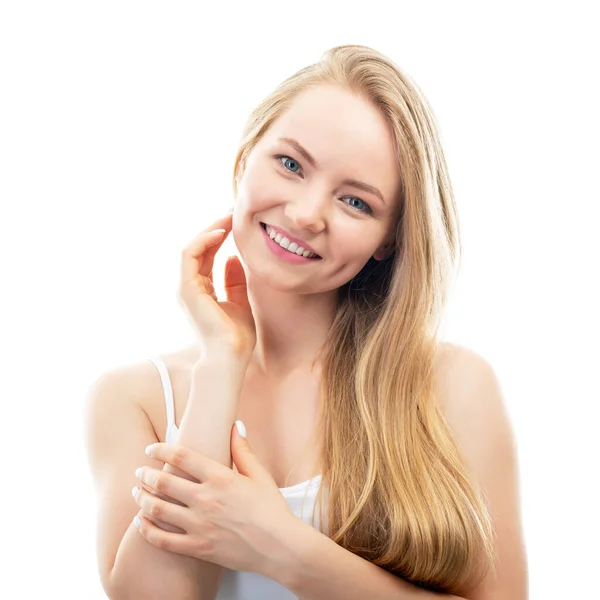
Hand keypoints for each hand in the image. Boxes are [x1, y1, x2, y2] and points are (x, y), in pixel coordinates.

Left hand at [132, 423, 299, 576]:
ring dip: (142, 499)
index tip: (151, 449)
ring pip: (158, 509)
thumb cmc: (271, 509)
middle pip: (163, 482)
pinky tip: (141, 523)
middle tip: (139, 471)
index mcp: (220, 478)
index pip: (181, 457)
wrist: (279, 546)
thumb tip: (235, 425)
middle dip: (145, 474)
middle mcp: (206, 499)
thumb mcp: (259, 474)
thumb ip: (243, 449)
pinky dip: (147, 530)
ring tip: (137, 493)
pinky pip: (163, 540)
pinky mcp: (198, 547)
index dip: (160, 450)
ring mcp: (200, 525)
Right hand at [177, 210, 255, 359]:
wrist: (230, 356)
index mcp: (202, 290)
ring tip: (228, 216)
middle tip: (233, 210)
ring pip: (192, 247)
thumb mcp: (240, 302)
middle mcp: (190, 287)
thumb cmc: (237, 336)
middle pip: (199, 248)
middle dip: (216, 228)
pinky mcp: (186, 288)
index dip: (221, 236)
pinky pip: (189, 256)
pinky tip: (221, 232)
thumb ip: (235, 281)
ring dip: (210, 229)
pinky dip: (203, 241)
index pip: (207, 255)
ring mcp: (186, 287)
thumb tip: (234, 258)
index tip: (237, 221)